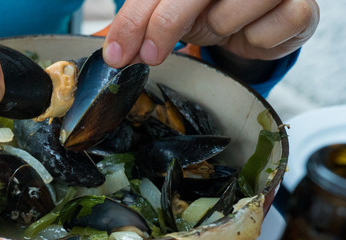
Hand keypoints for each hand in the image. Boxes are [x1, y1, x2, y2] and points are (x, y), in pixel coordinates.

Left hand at [102, 0, 319, 67]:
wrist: (261, 19)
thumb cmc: (212, 8)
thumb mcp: (169, 11)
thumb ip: (142, 24)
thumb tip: (116, 53)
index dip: (134, 20)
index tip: (118, 53)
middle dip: (164, 26)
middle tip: (150, 55)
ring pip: (228, 14)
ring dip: (216, 29)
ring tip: (220, 24)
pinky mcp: (301, 6)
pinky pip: (264, 33)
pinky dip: (252, 42)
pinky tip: (251, 32)